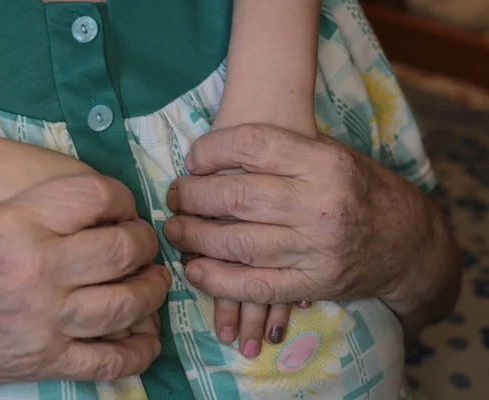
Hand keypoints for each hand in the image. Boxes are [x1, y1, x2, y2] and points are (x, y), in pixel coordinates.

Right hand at [0, 175, 169, 398]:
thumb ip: (42, 210)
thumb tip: (102, 213)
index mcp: (16, 224)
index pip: (95, 196)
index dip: (122, 198)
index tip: (125, 207)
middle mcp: (37, 270)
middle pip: (121, 249)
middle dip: (145, 243)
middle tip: (146, 244)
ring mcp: (44, 321)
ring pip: (126, 304)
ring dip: (152, 291)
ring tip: (155, 281)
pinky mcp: (45, 361)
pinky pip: (109, 361)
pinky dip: (138, 351)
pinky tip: (148, 337)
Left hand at [164, 124, 457, 337]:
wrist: (408, 241)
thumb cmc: (361, 190)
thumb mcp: (332, 155)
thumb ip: (283, 152)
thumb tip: (215, 155)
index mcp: (324, 161)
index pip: (251, 143)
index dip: (210, 150)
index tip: (193, 160)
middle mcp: (320, 203)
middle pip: (235, 196)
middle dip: (191, 196)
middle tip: (174, 197)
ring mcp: (316, 248)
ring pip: (237, 243)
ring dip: (194, 237)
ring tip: (174, 229)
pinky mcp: (313, 283)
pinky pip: (254, 286)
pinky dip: (217, 280)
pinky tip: (193, 269)